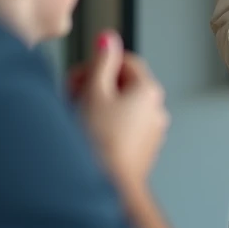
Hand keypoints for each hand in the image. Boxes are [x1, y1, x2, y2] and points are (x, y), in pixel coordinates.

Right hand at [76, 31, 168, 190]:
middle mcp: (155, 109)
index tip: (79, 76)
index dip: (98, 64)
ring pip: (121, 106)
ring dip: (97, 106)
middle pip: (123, 83)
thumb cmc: (99, 144)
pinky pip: (123, 127)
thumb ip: (101, 61)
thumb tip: (108, 38)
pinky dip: (105, 125)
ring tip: (76, 118)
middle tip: (72, 96)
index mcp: (148, 90)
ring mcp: (151, 131)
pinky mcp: (141, 149)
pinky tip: (86, 136)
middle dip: (95, 86)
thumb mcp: (94, 92)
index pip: (125, 60)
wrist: (107, 188)